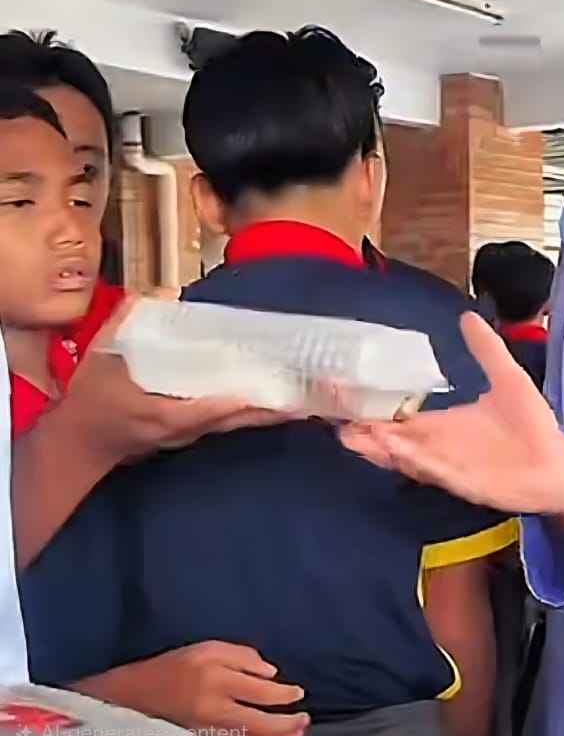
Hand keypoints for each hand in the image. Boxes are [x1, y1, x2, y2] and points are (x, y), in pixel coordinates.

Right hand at [54, 296, 299, 468]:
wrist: (83, 441)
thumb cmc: (94, 398)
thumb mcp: (102, 357)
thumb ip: (128, 322)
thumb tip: (165, 293)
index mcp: (160, 412)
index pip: (201, 408)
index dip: (230, 402)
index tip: (260, 393)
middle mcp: (184, 429)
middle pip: (234, 420)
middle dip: (270, 409)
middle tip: (307, 395)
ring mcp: (193, 435)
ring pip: (239, 424)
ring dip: (271, 412)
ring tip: (308, 397)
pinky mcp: (198, 434)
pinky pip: (233, 423)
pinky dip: (257, 413)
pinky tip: (282, 401)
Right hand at [123, 641, 307, 735]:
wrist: (141, 692)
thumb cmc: (179, 666)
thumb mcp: (210, 648)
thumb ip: (244, 657)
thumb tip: (271, 674)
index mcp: (217, 681)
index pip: (261, 693)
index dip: (285, 695)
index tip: (298, 694)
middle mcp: (214, 710)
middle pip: (258, 725)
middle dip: (286, 726)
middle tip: (305, 720)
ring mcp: (208, 731)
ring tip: (296, 735)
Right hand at [338, 312, 563, 523]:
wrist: (559, 468)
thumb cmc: (531, 428)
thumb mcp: (508, 380)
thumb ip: (487, 350)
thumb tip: (468, 314)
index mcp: (441, 425)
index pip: (395, 415)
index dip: (369, 405)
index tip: (340, 388)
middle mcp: (436, 447)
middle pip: (388, 438)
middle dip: (360, 428)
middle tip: (331, 413)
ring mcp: (448, 466)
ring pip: (404, 457)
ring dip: (380, 447)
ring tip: (352, 434)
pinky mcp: (464, 482)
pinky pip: (435, 471)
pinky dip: (416, 461)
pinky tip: (399, 450)